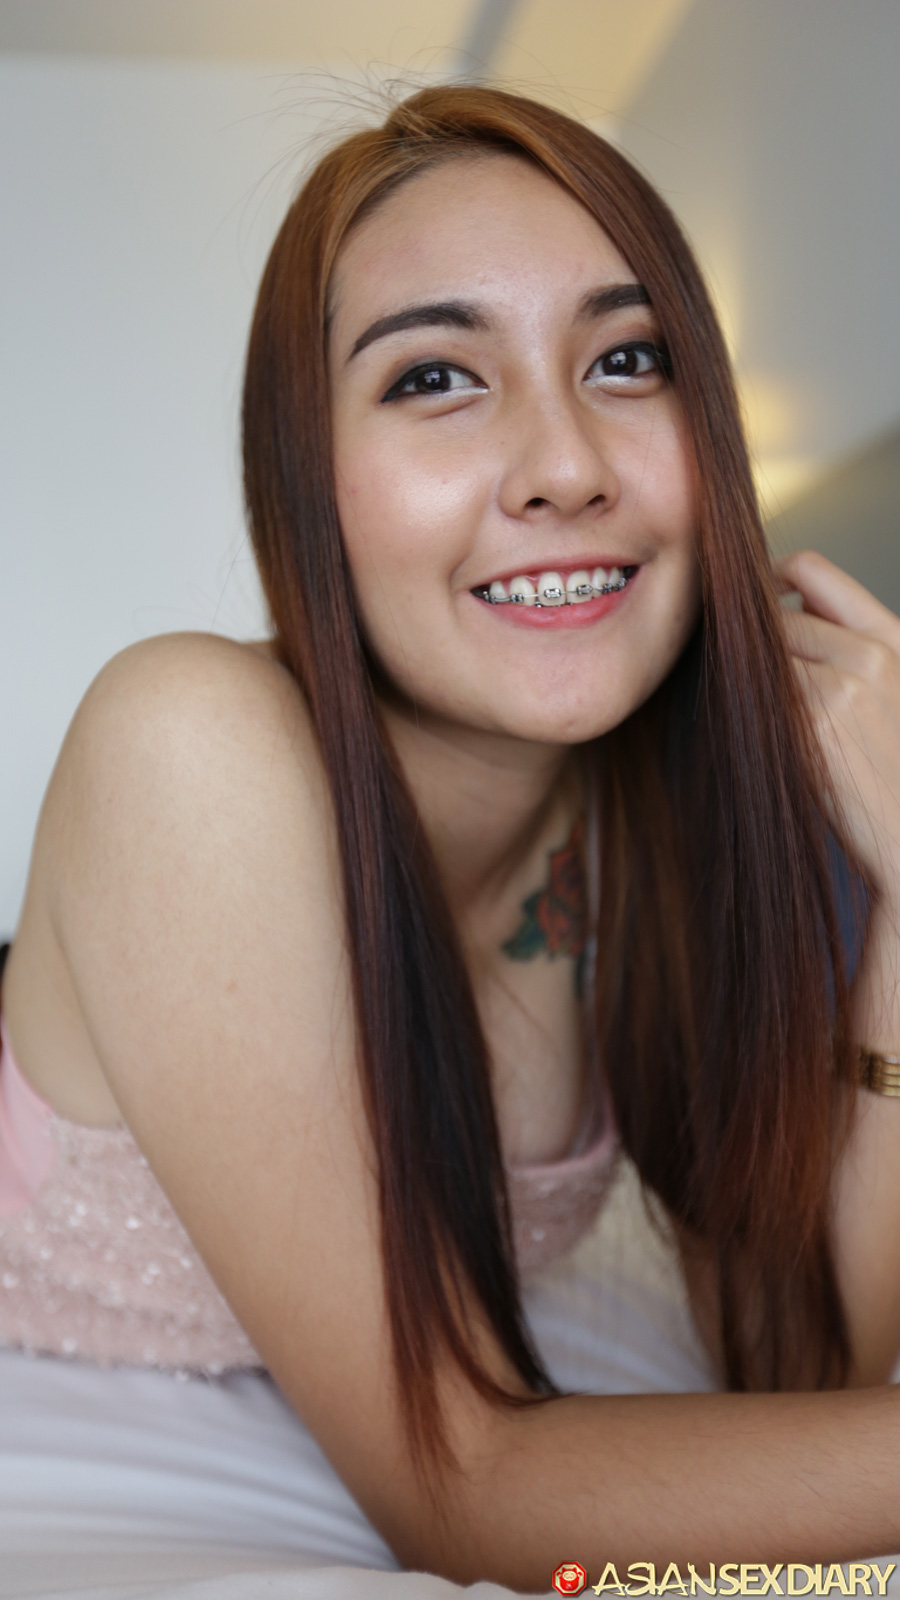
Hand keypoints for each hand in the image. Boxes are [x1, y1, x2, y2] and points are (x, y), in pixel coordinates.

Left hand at [776, 549, 899, 914]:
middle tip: (740, 672)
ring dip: (744, 679)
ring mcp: (840, 689)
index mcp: (892, 639)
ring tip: (755, 714)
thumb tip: (785, 613)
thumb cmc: (894, 775)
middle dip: (750, 642)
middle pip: (772, 615)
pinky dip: (743, 711)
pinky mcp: (811, 727)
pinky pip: (754, 697)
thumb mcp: (892, 691)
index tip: (751, 600)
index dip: (769, 576)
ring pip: (757, 657)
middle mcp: (869, 655)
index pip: (812, 570)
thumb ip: (848, 650)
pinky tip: (755, 737)